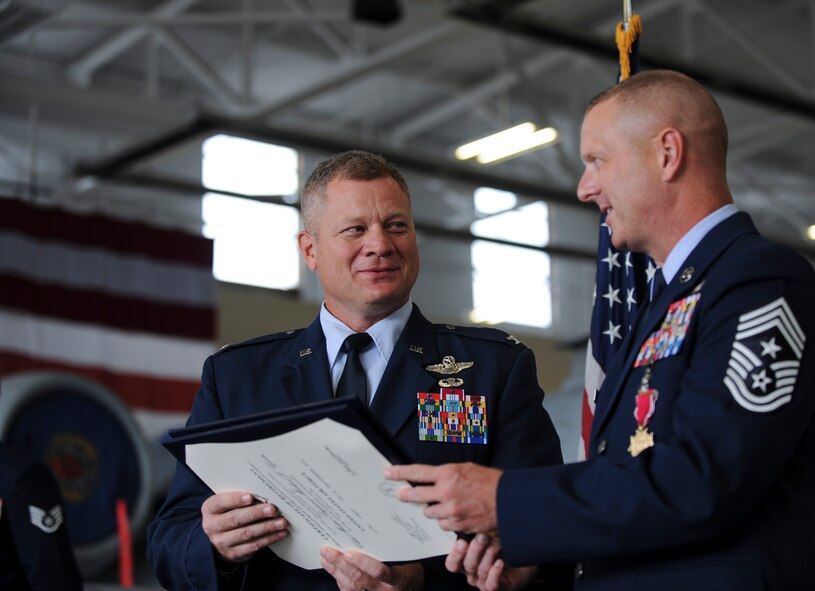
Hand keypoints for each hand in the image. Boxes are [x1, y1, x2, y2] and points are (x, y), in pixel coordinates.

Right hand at [201, 491, 288, 562]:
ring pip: (246, 534)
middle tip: (272, 509)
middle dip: (256, 513)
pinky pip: (254, 545)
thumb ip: (239, 498)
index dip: (235, 500)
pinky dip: (270, 538)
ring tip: (281, 522)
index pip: (220, 503)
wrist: (221, 539)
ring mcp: (222, 542)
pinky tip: (280, 532)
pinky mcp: (234, 553)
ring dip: (267, 527)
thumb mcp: (227, 504)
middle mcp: (212, 527)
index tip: (250, 497)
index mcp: (210, 510)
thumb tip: (264, 492)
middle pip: (235, 519)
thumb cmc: (228, 513)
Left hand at [320, 547, 424, 590]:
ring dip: (336, 571)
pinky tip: (332, 570)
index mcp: (398, 579)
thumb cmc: (411, 570)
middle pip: (360, 578)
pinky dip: (339, 581)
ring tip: (325, 558)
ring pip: (352, 586)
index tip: (349, 552)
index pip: (379, 572)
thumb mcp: (408, 559)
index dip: (363, 562)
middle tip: (327, 550)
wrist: (412, 589)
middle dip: (341, 563)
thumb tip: (373, 531)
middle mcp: (385, 590)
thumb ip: (393, 550)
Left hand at [384, 463, 501, 532]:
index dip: (399, 473)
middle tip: (401, 494)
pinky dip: (445, 520)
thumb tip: (430, 477)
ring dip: (432, 509)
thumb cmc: (488, 481)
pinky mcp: (457, 525)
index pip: (417, 473)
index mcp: (448, 474)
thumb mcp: (465, 468)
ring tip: (443, 503)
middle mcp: (446, 492)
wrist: (507, 500)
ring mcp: (451, 510)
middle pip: (417, 495)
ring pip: (429, 512)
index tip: (387, 473)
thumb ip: (446, 474)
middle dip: (407, 495)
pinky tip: (455, 514)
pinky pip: (442, 524)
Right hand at [446, 534, 536, 590]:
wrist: (522, 564)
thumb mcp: (488, 540)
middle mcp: (473, 574)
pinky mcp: (496, 588)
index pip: (452, 564)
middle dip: (475, 549)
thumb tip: (471, 523)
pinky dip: (494, 572)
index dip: (455, 554)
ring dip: (489, 555)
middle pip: (467, 565)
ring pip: (481, 571)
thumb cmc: (503, 552)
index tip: (462, 542)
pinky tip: (500, 562)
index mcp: (466, 563)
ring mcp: (483, 582)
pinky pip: (491, 584)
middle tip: (482, 537)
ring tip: (497, 543)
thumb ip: (476, 535)